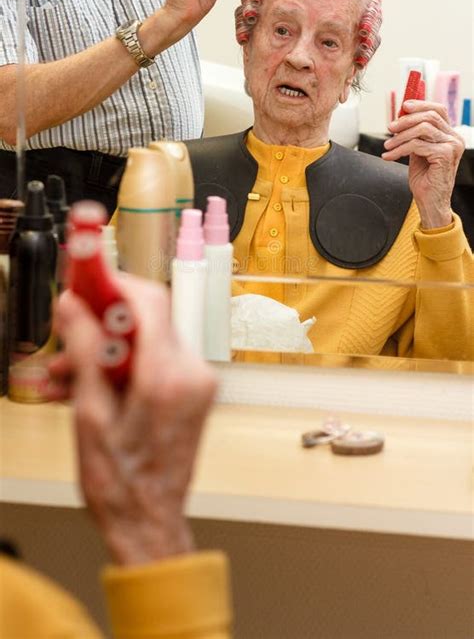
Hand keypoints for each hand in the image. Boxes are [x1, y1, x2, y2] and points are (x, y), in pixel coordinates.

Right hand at [51, 276, 217, 565]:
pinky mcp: (190, 391)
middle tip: (64, 333)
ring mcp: (194, 382)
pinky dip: (118, 366)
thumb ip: (84, 353)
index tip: (85, 275)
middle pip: (145, 318)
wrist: (149, 523)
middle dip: (99, 321)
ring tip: (62, 376)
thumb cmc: (122, 484)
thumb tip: (73, 306)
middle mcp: (191, 373)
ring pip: (143, 340)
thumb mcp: (90, 415)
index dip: (113, 283)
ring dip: (102, 349)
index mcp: (168, 377)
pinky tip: (83, 387)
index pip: (148, 302)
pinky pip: (151, 361)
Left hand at [382, 100, 464, 228]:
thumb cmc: (425, 179)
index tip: (403, 107)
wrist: (430, 202)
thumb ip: (415, 135)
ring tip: (387, 146)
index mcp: (450, 136)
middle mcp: (454, 139)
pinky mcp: (444, 155)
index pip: (438, 110)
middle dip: (406, 120)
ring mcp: (451, 146)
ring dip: (400, 136)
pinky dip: (399, 150)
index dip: (420, 104)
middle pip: (429, 116)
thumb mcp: (418, 152)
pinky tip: (389, 156)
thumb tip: (401, 117)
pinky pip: (417, 145)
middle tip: (390, 128)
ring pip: (422, 128)